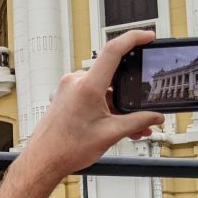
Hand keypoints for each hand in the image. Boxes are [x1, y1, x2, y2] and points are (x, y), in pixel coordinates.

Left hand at [19, 29, 163, 178]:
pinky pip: (93, 95)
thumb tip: (155, 117)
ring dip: (120, 105)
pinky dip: (107, 107)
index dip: (133, 39)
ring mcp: (70, 88)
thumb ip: (138, 122)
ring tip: (133, 126)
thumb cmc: (65, 148)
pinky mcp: (67, 96)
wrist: (43, 160)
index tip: (148, 36)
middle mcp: (76, 82)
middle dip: (132, 92)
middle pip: (113, 76)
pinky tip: (117, 123)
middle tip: (146, 107)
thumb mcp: (110, 134)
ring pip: (104, 89)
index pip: (113, 50)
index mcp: (87, 86)